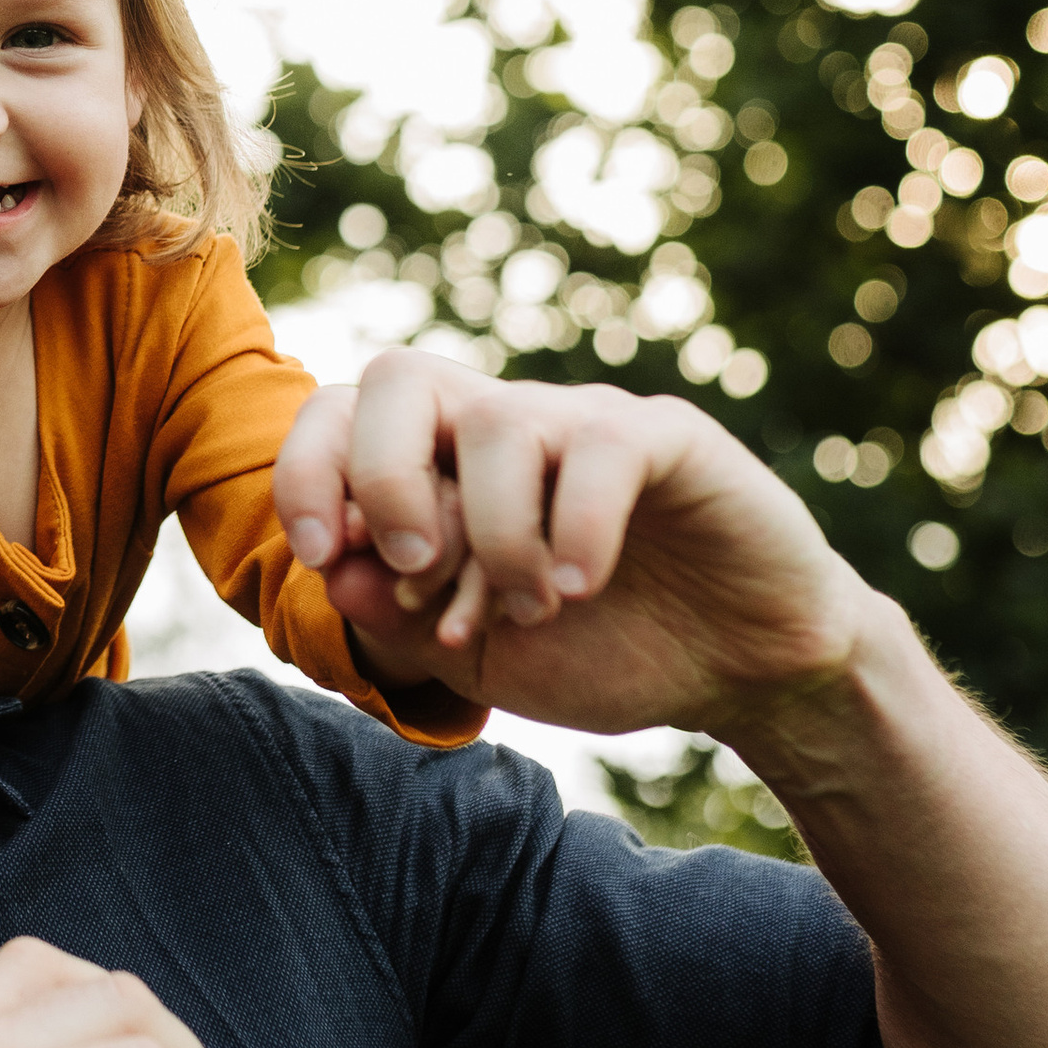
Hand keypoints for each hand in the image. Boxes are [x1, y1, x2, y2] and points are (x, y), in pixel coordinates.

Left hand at [276, 354, 872, 741]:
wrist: (740, 670)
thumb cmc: (602, 649)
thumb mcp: (479, 658)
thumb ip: (398, 620)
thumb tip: (331, 570)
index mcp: (443, 470)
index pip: (341, 414)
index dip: (307, 469)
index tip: (318, 552)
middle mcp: (504, 428)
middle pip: (400, 377)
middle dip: (382, 475)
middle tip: (417, 565)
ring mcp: (583, 423)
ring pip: (499, 421)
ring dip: (496, 535)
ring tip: (532, 609)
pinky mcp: (665, 439)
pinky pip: (598, 446)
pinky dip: (574, 527)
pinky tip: (582, 588)